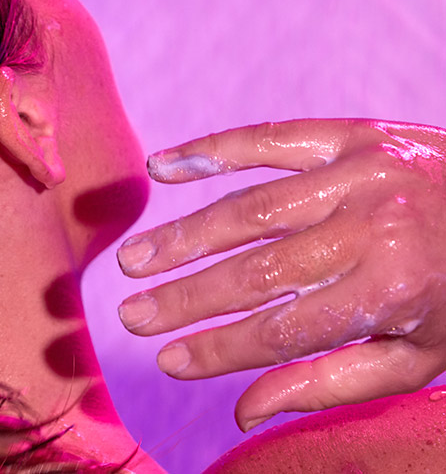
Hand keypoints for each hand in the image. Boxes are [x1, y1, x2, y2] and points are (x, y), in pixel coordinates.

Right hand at [116, 119, 445, 431]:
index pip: (283, 330)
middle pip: (256, 271)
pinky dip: (209, 152)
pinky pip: (267, 138)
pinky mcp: (349, 135)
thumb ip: (330, 382)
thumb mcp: (417, 356)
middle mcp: (374, 228)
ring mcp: (359, 172)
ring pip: (250, 209)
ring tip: (132, 259)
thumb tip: (243, 412)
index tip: (165, 360)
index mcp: (394, 291)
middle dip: (185, 298)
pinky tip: (162, 167)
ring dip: (183, 236)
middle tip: (130, 313)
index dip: (218, 350)